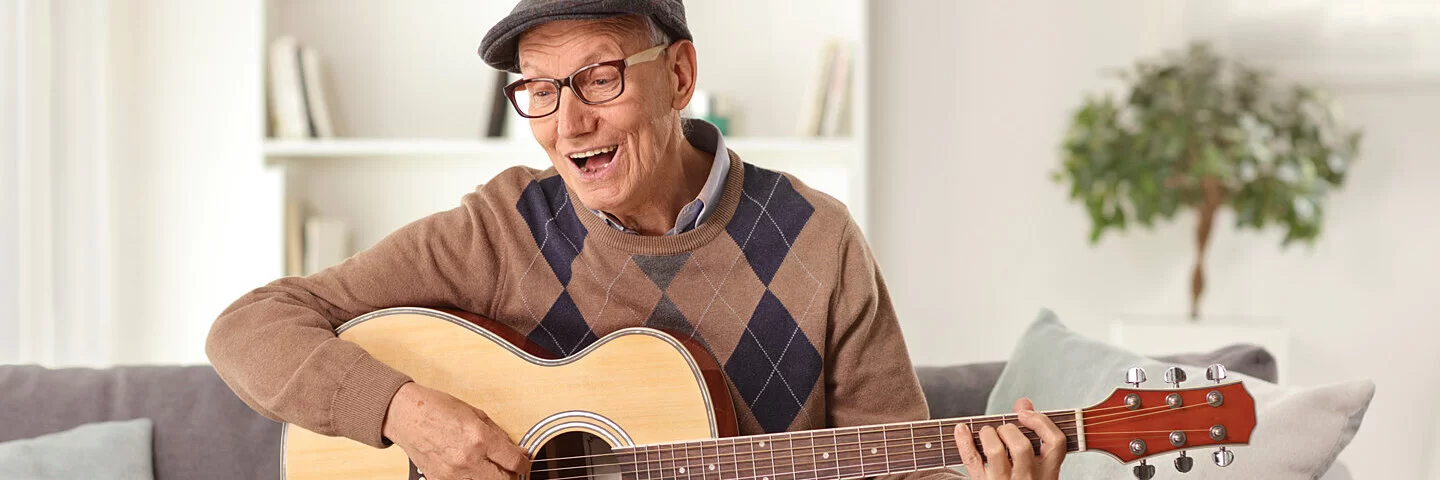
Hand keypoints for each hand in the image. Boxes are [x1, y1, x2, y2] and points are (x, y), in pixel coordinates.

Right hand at [382, 382, 530, 479]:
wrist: (405, 415)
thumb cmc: (437, 409)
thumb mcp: (475, 414)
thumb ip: (498, 435)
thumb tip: (516, 450)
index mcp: (479, 438)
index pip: (513, 461)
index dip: (524, 463)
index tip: (524, 462)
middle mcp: (468, 458)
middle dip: (511, 475)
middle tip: (510, 468)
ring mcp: (453, 473)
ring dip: (491, 477)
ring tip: (489, 466)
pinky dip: (472, 478)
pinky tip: (471, 468)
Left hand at [953, 398, 1065, 479]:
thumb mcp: (1036, 465)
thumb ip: (1033, 432)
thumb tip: (1023, 402)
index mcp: (1048, 473)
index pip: (1055, 441)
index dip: (1040, 421)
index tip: (1024, 414)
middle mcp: (1029, 479)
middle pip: (1022, 446)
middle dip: (1009, 429)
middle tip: (1003, 430)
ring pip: (996, 452)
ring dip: (988, 434)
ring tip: (987, 433)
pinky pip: (971, 460)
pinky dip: (963, 441)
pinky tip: (960, 429)